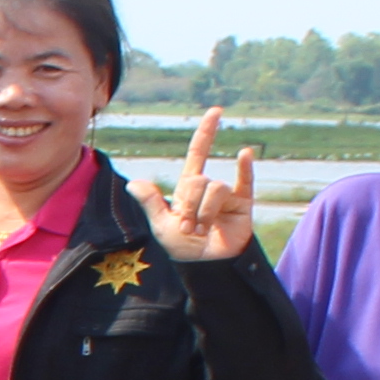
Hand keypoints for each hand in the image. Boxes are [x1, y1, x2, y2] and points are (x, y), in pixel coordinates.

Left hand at [140, 106, 258, 261]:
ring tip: (202, 231)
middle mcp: (209, 187)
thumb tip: (133, 183)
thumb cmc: (183, 249)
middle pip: (198, 180)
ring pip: (216, 188)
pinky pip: (246, 182)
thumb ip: (152, 203)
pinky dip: (245, 168)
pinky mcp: (243, 204)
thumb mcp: (162, 226)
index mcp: (188, 188)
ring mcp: (227, 195)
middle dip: (190, 205)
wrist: (207, 267)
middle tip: (188, 229)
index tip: (217, 111)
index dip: (206, 133)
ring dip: (205, 212)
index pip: (198, 154)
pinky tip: (244, 154)